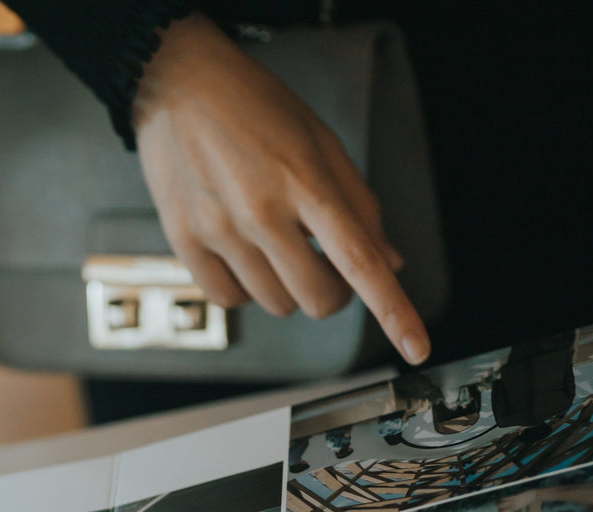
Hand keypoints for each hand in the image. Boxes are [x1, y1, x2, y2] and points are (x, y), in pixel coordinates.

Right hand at [132, 14, 429, 364]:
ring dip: (287, 287)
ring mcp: (219, 230)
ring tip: (275, 245)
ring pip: (275, 304)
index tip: (416, 346)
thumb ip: (358, 203)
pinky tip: (244, 255)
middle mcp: (261, 211)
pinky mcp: (184, 241)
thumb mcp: (320, 140)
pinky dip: (245, 289)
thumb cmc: (253, 105)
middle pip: (318, 298)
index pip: (360, 260)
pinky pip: (229, 299)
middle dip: (332, 292)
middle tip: (324, 264)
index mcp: (305, 181)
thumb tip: (390, 260)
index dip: (393, 310)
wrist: (177, 84)